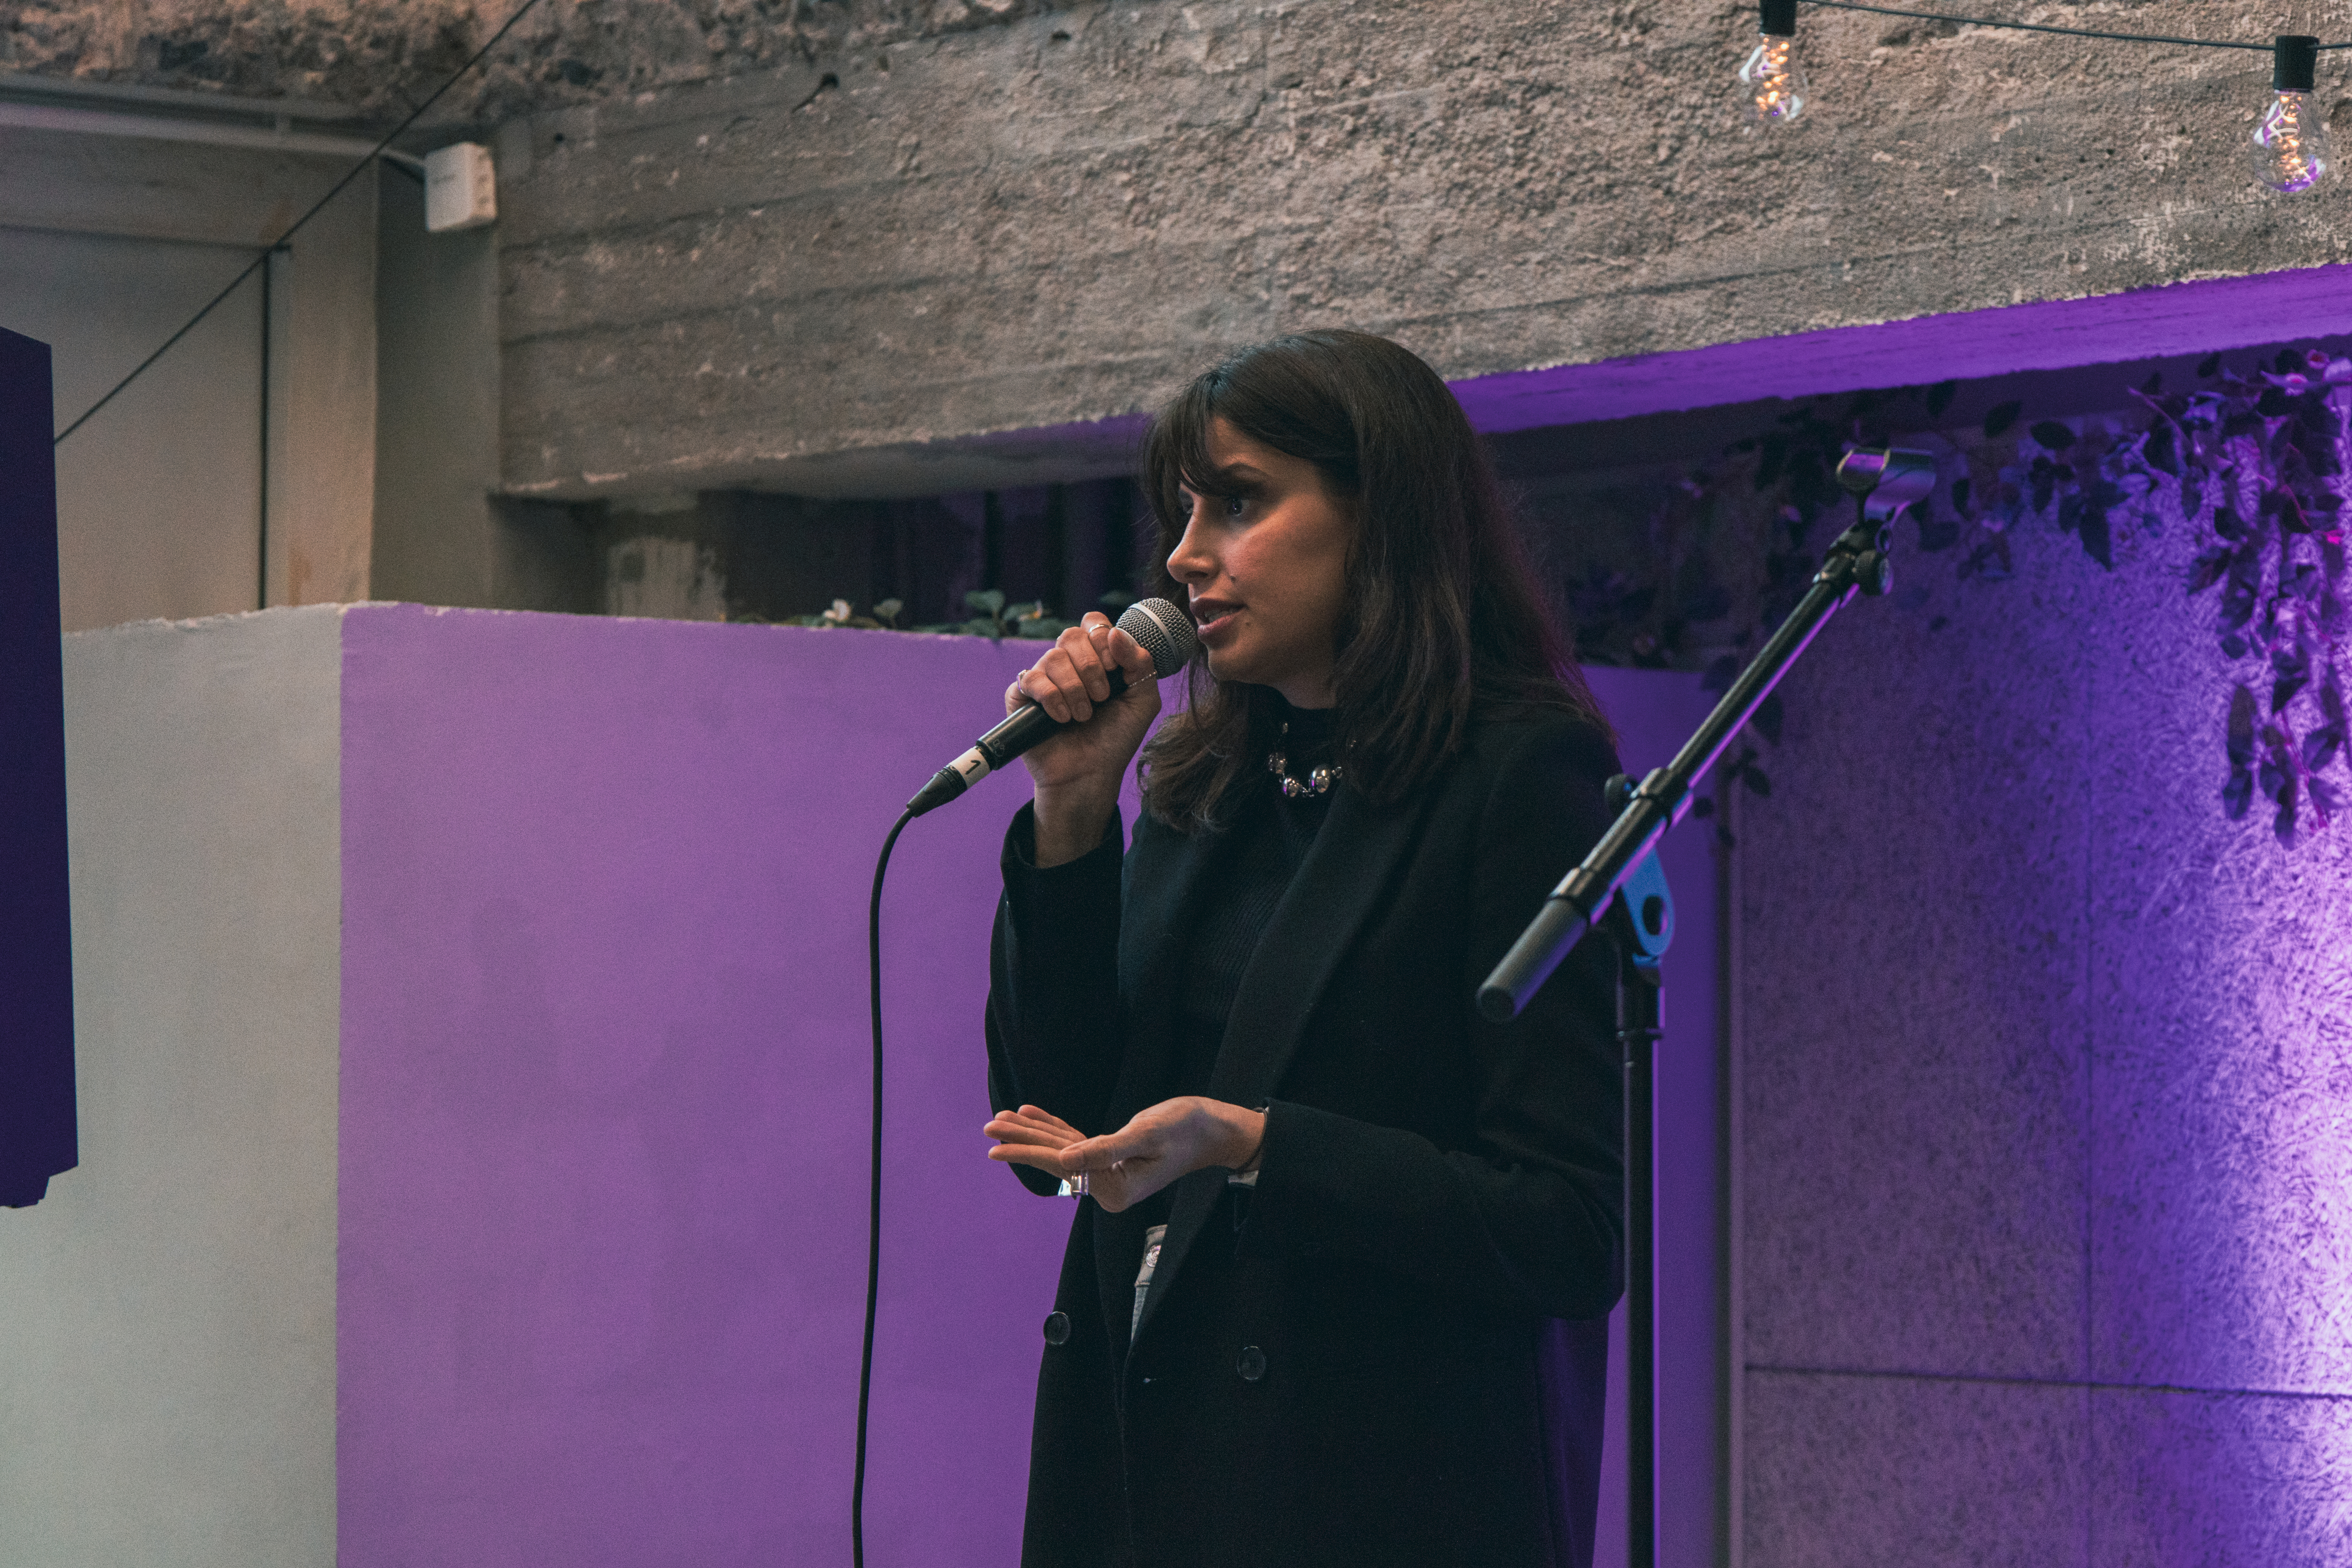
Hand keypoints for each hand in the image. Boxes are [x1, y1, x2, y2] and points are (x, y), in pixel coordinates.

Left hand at [985, 1097, 1265, 1212]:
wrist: (1214, 1129)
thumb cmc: (1187, 1129)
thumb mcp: (1146, 1136)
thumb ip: (1105, 1150)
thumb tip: (1066, 1162)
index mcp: (1115, 1188)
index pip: (1062, 1166)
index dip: (1026, 1152)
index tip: (994, 1145)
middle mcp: (1109, 1186)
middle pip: (1056, 1160)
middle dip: (1022, 1141)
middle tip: (989, 1127)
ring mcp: (1110, 1172)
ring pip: (1063, 1150)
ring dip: (1034, 1133)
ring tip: (1002, 1119)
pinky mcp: (1114, 1155)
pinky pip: (1077, 1142)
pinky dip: (1055, 1127)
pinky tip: (1033, 1114)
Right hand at [1010, 614, 1164, 864]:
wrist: (1090, 774)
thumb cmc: (1116, 739)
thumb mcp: (1143, 701)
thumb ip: (1140, 663)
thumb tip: (1115, 632)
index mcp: (1097, 658)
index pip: (1094, 623)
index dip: (1104, 640)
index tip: (1115, 669)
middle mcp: (1069, 663)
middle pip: (1072, 635)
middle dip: (1092, 667)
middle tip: (1102, 698)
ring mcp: (1044, 677)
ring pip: (1053, 657)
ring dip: (1075, 689)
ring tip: (1083, 716)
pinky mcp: (1022, 696)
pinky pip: (1031, 678)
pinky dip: (1052, 699)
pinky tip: (1062, 719)